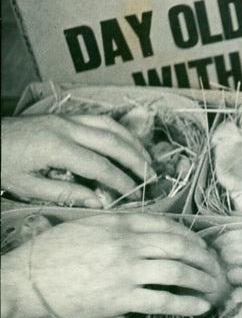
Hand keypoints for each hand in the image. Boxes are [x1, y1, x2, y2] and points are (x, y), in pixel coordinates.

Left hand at [1, 114, 151, 207]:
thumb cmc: (0, 165)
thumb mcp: (26, 186)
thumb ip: (64, 193)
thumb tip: (98, 201)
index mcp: (55, 147)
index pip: (100, 166)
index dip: (121, 181)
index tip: (134, 194)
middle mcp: (65, 128)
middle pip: (113, 141)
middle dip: (136, 160)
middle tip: (152, 177)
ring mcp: (64, 118)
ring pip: (110, 125)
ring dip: (132, 142)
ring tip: (146, 160)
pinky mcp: (62, 116)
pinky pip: (99, 120)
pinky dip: (118, 131)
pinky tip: (126, 144)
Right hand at [1, 214, 226, 317]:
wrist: (25, 281)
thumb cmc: (49, 253)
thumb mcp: (86, 226)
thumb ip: (117, 226)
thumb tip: (143, 231)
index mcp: (120, 223)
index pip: (168, 225)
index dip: (191, 236)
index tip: (201, 245)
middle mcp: (127, 243)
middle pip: (180, 246)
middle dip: (204, 258)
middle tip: (215, 267)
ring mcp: (126, 270)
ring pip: (178, 271)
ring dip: (202, 280)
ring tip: (214, 287)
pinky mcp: (120, 297)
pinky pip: (163, 300)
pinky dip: (186, 303)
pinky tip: (199, 306)